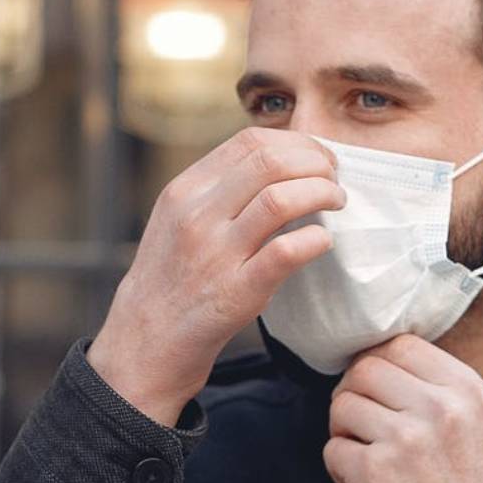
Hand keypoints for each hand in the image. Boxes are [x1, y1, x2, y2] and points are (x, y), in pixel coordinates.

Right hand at [88, 127, 344, 424]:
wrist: (147, 339)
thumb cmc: (173, 276)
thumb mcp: (179, 218)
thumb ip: (219, 188)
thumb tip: (280, 161)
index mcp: (186, 190)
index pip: (250, 142)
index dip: (296, 143)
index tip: (317, 158)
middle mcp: (197, 215)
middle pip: (269, 161)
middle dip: (315, 163)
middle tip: (334, 179)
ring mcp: (216, 253)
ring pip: (280, 199)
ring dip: (322, 194)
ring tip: (336, 202)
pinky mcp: (236, 292)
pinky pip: (286, 252)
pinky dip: (315, 240)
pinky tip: (323, 241)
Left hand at [323, 334, 482, 482]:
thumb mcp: (473, 424)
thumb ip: (434, 387)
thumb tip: (375, 356)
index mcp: (467, 390)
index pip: (401, 345)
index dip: (377, 366)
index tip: (377, 394)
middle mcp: (440, 408)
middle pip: (365, 369)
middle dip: (353, 395)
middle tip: (362, 426)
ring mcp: (406, 438)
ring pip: (343, 404)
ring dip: (344, 431)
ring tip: (366, 458)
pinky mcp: (375, 470)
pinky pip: (332, 447)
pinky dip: (338, 468)